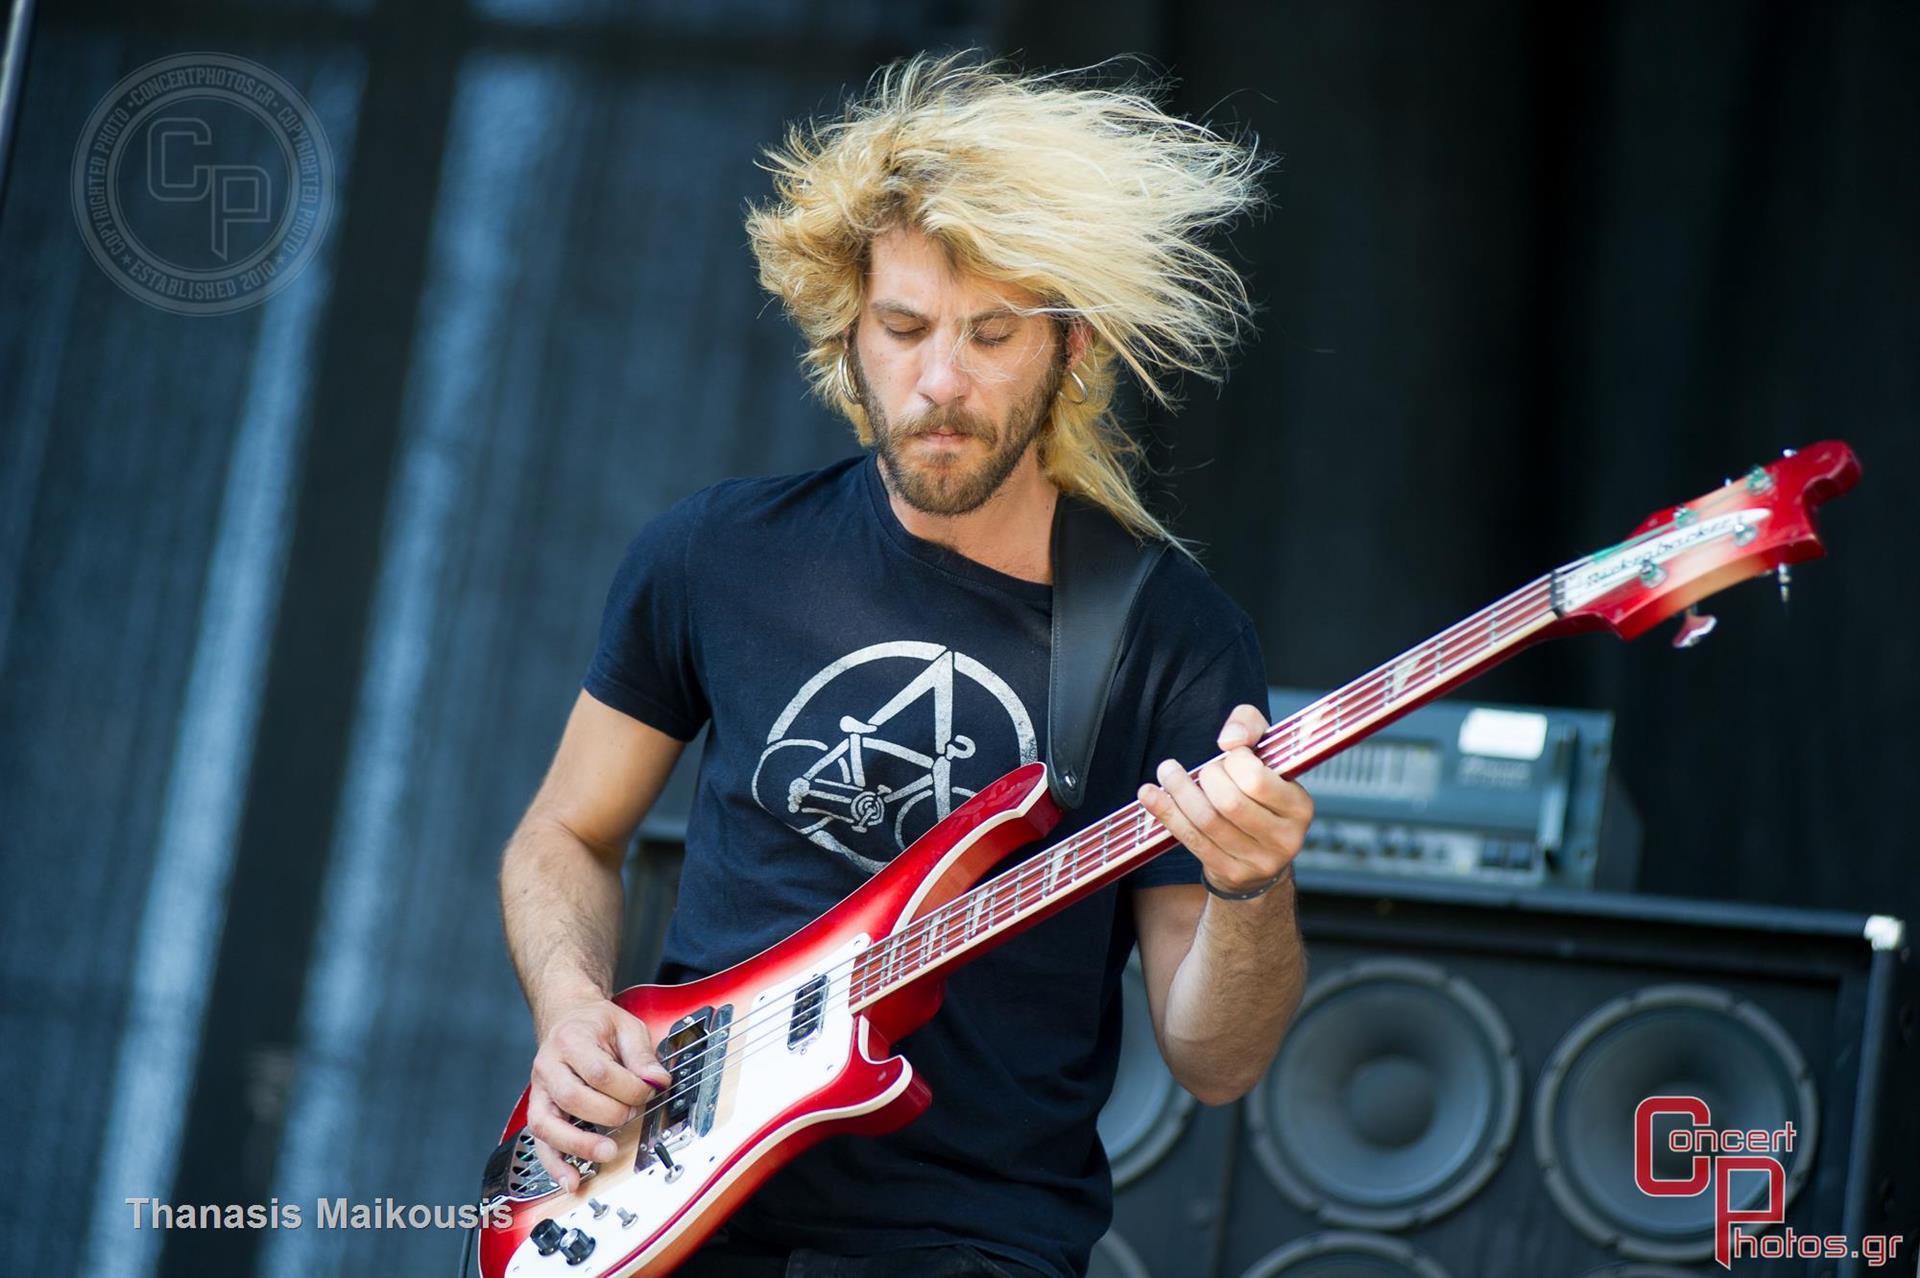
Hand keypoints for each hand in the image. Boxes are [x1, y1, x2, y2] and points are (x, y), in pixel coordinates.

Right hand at [527, 995, 672, 1191]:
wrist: (567, 1019)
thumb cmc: (596, 1025)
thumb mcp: (626, 1026)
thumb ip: (642, 1054)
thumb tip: (658, 1081)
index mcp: (571, 1040)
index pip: (598, 1071)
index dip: (628, 1088)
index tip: (648, 1091)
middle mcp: (549, 1066)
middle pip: (573, 1098)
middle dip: (609, 1113)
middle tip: (631, 1113)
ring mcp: (539, 1091)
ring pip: (547, 1124)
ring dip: (578, 1144)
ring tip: (605, 1154)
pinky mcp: (539, 1111)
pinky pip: (540, 1143)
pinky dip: (555, 1164)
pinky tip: (571, 1179)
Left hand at [1137, 703, 1311, 897]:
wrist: (1261, 854)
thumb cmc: (1260, 794)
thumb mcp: (1265, 753)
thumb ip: (1250, 726)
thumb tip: (1229, 740)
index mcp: (1299, 806)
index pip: (1257, 780)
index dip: (1234, 761)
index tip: (1228, 756)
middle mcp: (1285, 838)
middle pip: (1229, 802)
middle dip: (1206, 777)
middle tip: (1202, 769)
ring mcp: (1259, 861)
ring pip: (1207, 821)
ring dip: (1179, 791)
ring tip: (1167, 772)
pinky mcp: (1231, 873)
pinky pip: (1192, 839)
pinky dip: (1166, 813)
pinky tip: (1148, 794)